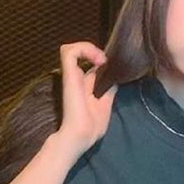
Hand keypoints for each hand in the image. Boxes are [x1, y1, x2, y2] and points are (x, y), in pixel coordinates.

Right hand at [56, 41, 117, 155]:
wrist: (81, 135)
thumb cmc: (91, 127)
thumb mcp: (105, 104)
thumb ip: (108, 90)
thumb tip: (114, 78)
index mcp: (83, 85)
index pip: (87, 62)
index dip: (98, 58)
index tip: (110, 65)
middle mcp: (75, 77)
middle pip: (78, 52)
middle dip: (94, 51)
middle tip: (105, 62)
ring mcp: (70, 75)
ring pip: (70, 48)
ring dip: (87, 47)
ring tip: (100, 59)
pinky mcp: (68, 75)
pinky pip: (69, 51)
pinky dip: (84, 49)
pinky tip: (97, 60)